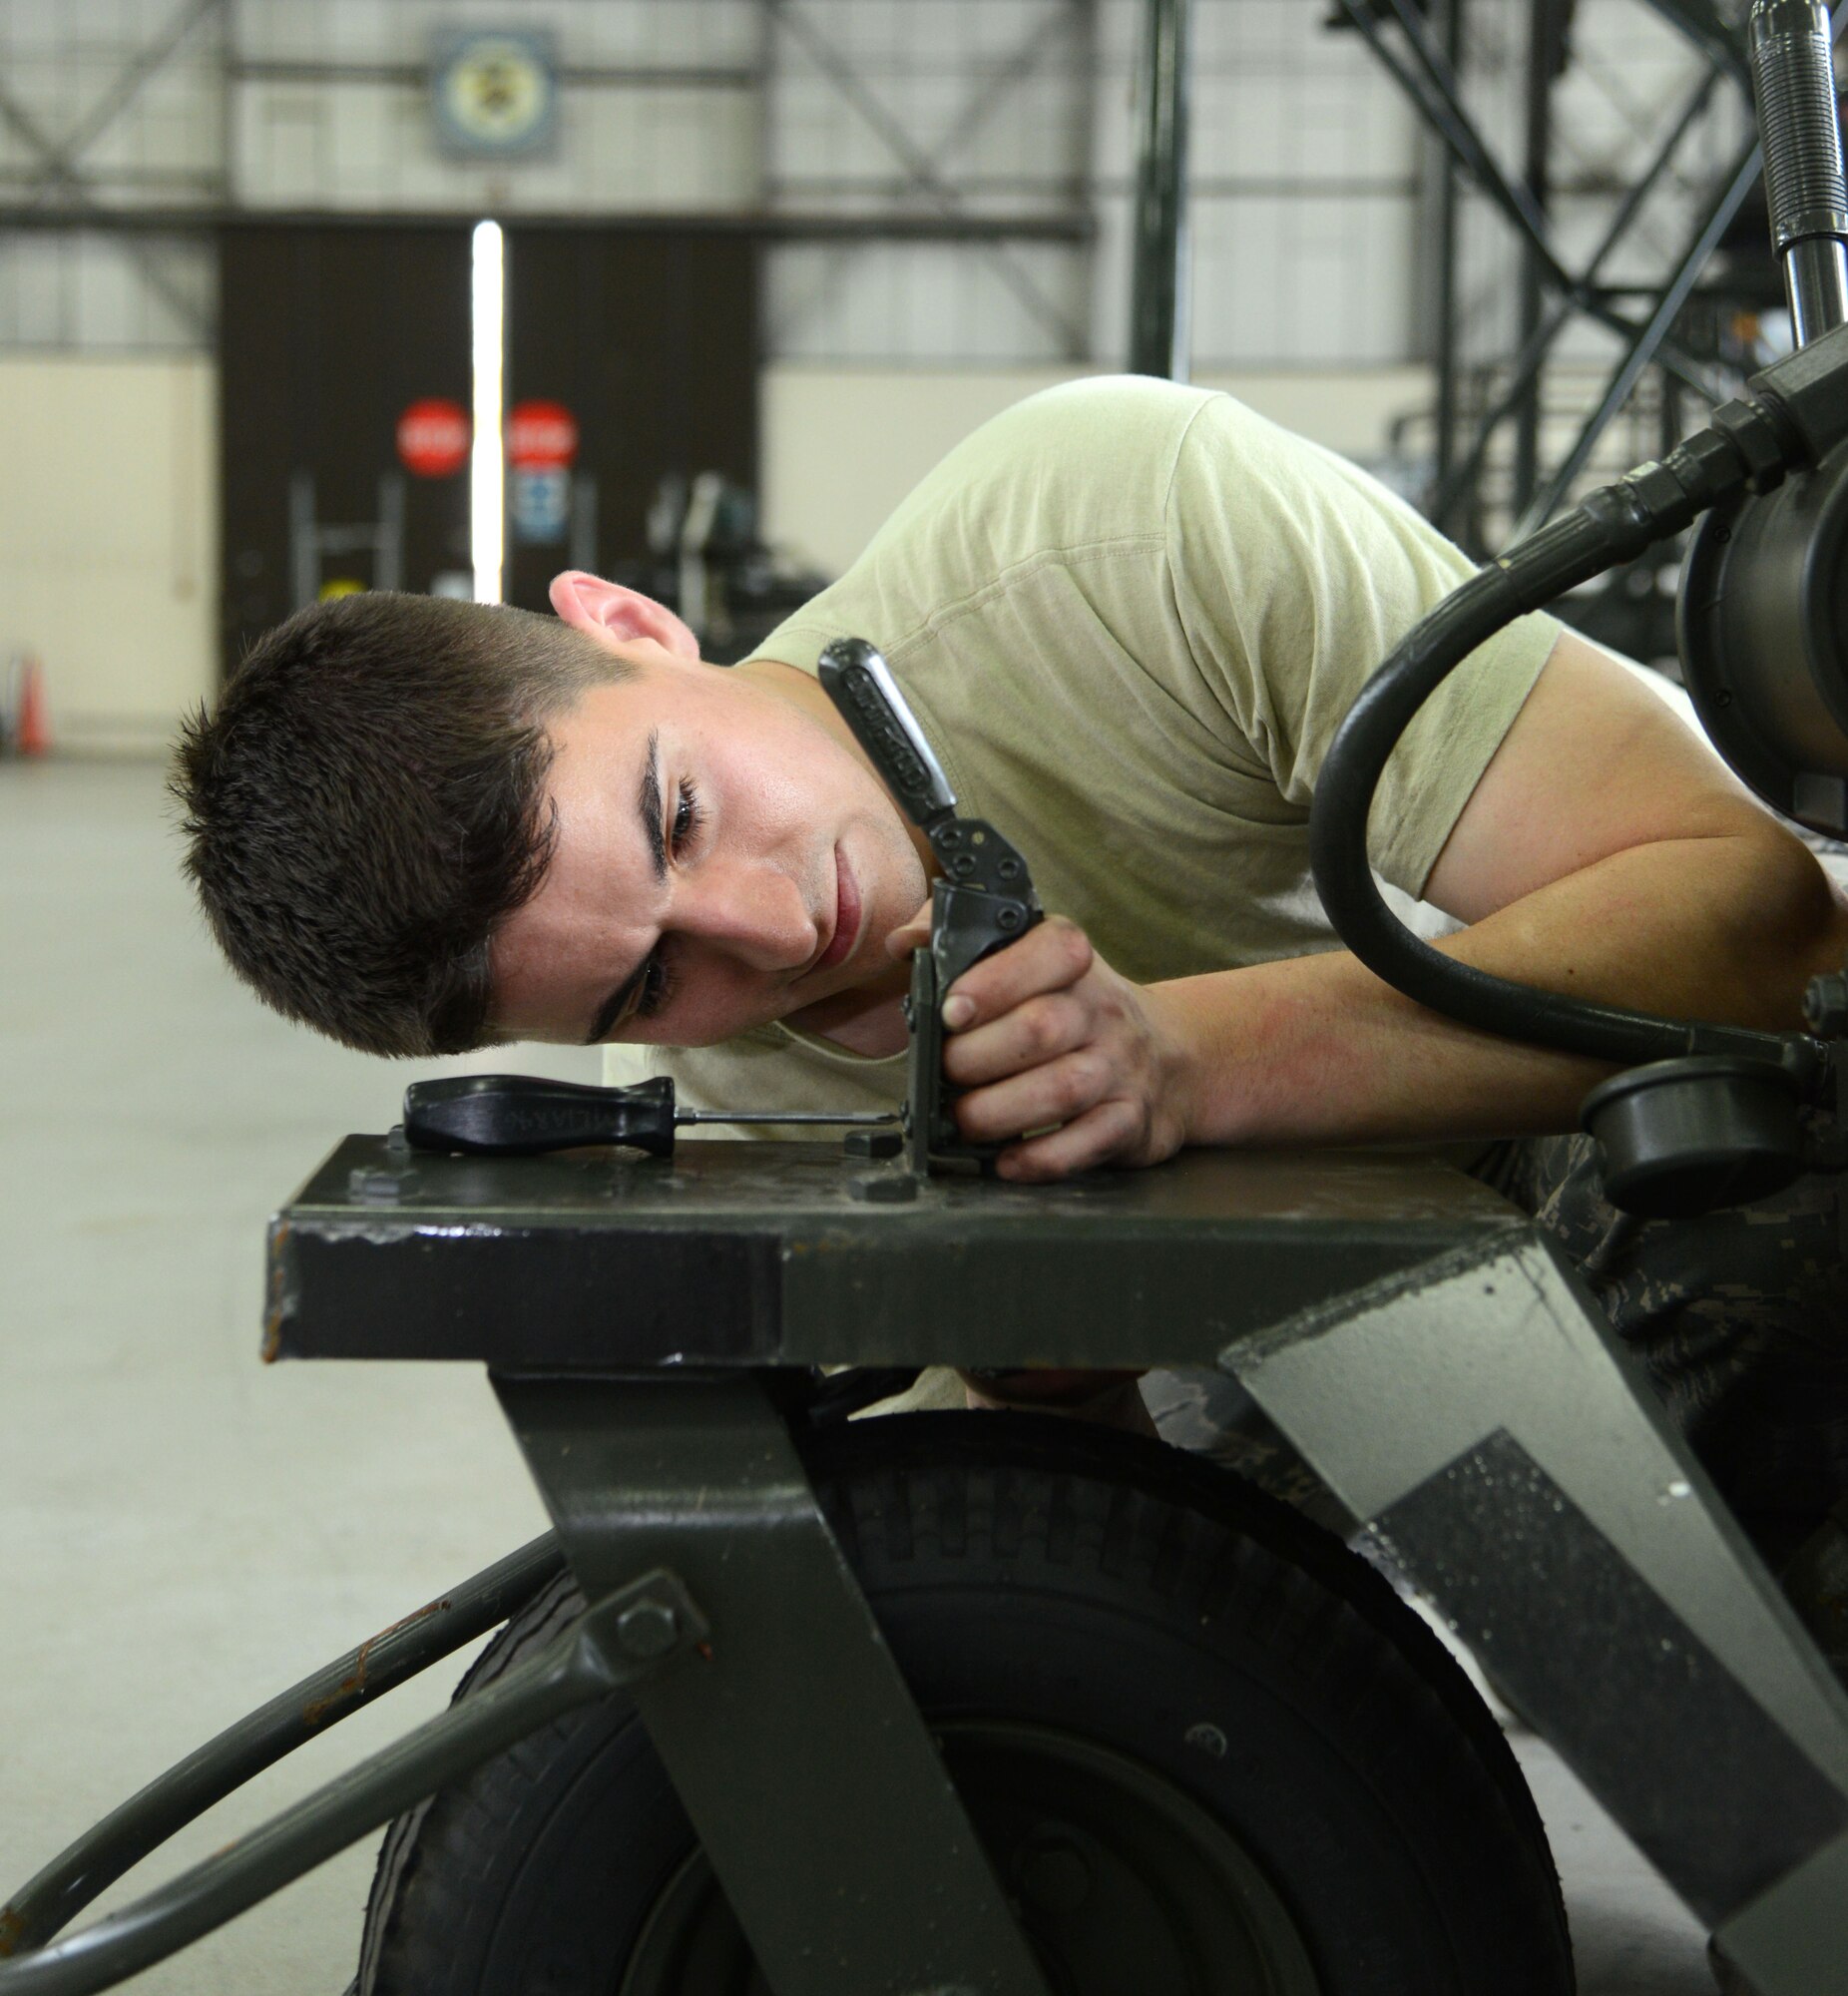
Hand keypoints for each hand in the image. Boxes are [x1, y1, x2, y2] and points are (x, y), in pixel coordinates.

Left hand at [886, 907, 1195, 1180]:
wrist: (1173, 1057)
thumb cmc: (1075, 1009)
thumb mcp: (1034, 963)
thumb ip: (964, 941)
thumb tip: (905, 942)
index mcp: (1074, 964)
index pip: (1051, 952)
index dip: (996, 981)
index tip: (951, 1009)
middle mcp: (1101, 1011)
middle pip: (1042, 1027)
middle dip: (976, 1057)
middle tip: (946, 1072)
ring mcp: (1119, 1067)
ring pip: (1062, 1089)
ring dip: (998, 1111)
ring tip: (964, 1120)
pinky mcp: (1129, 1120)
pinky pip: (1087, 1142)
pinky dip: (1040, 1158)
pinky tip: (1007, 1161)